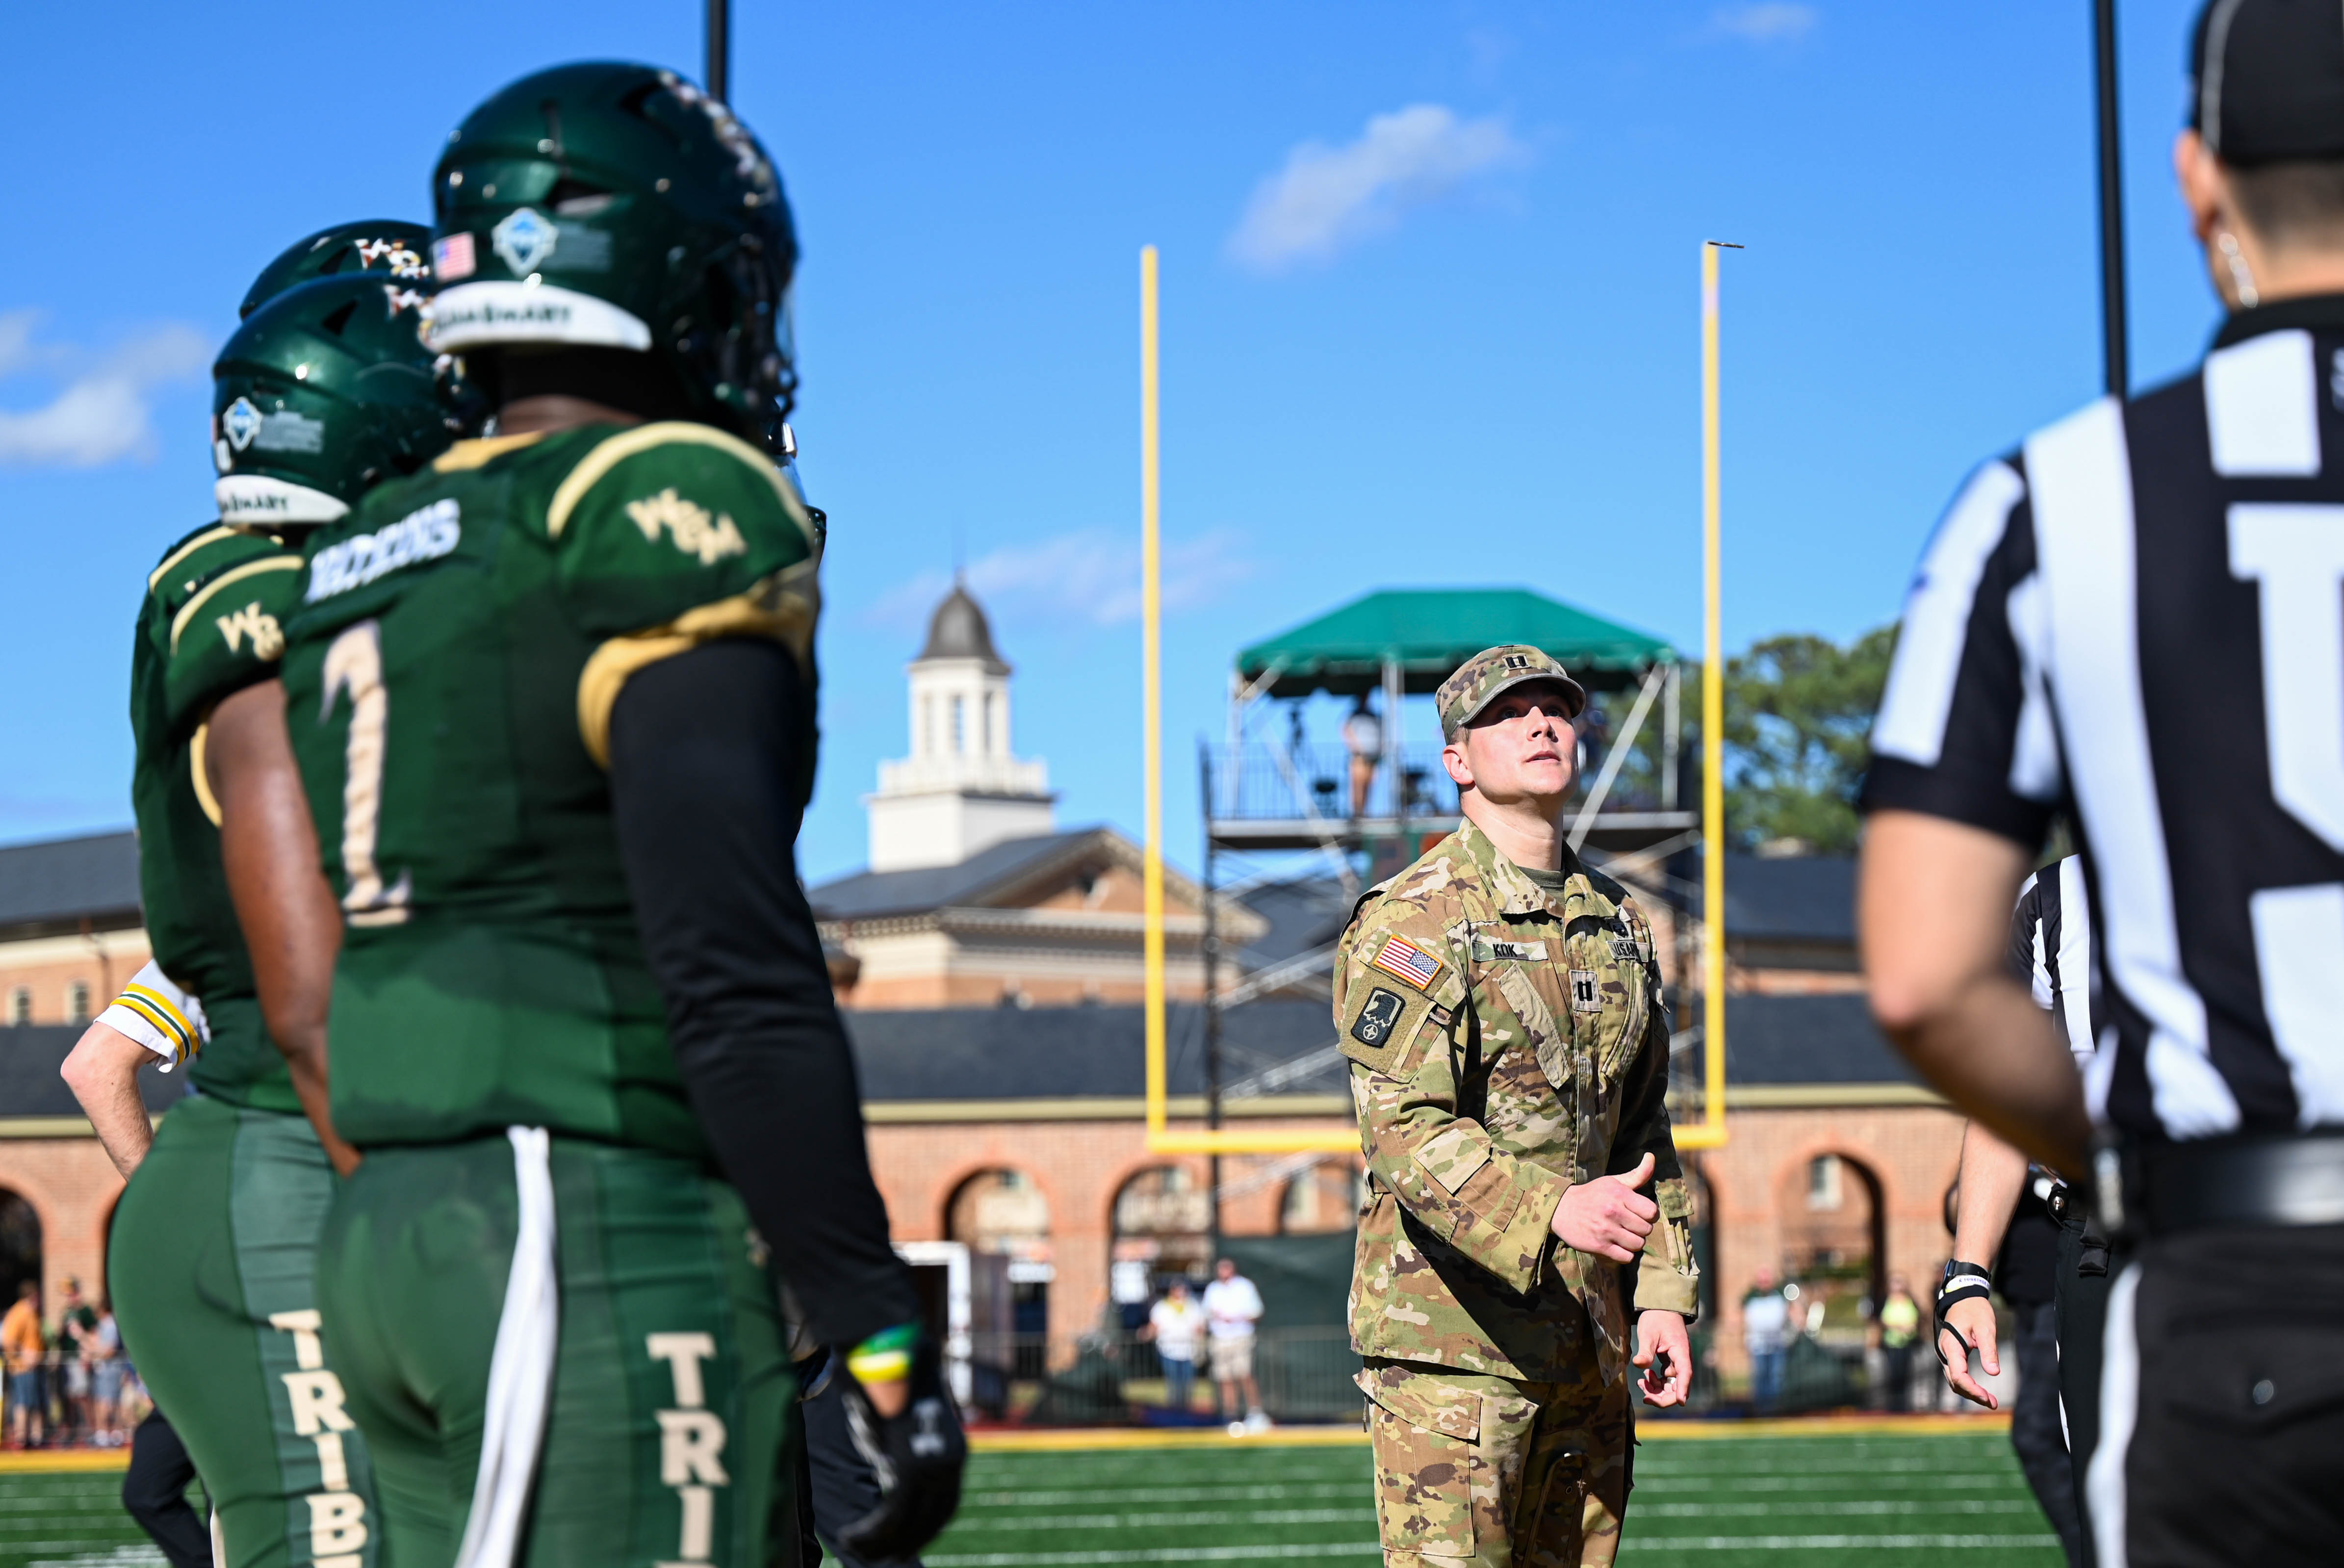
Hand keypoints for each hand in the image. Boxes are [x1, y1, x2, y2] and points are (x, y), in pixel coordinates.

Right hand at [837, 1336, 967, 1558]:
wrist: (890, 1342)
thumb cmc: (891, 1374)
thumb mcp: (900, 1419)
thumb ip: (900, 1447)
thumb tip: (888, 1468)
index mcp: (952, 1450)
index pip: (944, 1506)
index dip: (924, 1529)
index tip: (904, 1544)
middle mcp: (950, 1460)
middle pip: (931, 1520)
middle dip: (903, 1543)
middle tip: (878, 1557)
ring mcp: (933, 1463)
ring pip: (909, 1522)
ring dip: (880, 1542)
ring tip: (853, 1546)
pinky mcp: (911, 1462)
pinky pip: (891, 1512)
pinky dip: (871, 1531)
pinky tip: (852, 1537)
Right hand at [1550, 1153, 1658, 1262]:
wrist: (1561, 1209)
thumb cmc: (1592, 1194)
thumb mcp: (1613, 1181)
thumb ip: (1637, 1174)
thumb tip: (1651, 1156)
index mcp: (1619, 1194)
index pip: (1652, 1212)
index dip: (1648, 1214)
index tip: (1638, 1213)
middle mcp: (1613, 1211)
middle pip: (1646, 1230)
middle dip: (1641, 1228)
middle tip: (1629, 1225)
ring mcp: (1606, 1230)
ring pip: (1638, 1244)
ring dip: (1633, 1242)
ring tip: (1624, 1235)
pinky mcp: (1599, 1246)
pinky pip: (1626, 1257)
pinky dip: (1625, 1254)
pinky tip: (1617, 1246)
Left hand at [1634, 1310, 1690, 1407]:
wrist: (1661, 1310)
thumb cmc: (1656, 1319)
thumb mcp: (1648, 1333)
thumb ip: (1645, 1350)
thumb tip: (1639, 1365)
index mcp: (1681, 1351)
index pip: (1685, 1373)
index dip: (1683, 1388)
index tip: (1681, 1402)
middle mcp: (1682, 1361)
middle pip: (1679, 1386)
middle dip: (1663, 1396)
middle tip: (1645, 1397)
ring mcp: (1677, 1364)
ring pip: (1671, 1386)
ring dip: (1657, 1390)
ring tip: (1641, 1383)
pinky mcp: (1671, 1364)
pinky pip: (1666, 1380)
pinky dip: (1656, 1383)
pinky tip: (1645, 1376)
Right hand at [1938, 1297, 2000, 1408]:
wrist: (1963, 1297)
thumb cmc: (1975, 1310)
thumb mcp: (1986, 1328)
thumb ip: (1989, 1350)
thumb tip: (1994, 1373)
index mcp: (1951, 1346)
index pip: (1958, 1375)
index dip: (1972, 1389)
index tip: (1988, 1398)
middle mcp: (1944, 1352)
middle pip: (1954, 1381)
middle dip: (1973, 1395)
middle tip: (1993, 1403)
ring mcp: (1945, 1353)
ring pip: (1954, 1380)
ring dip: (1970, 1391)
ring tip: (1990, 1400)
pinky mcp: (1950, 1354)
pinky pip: (1955, 1373)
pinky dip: (1967, 1384)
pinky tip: (1979, 1389)